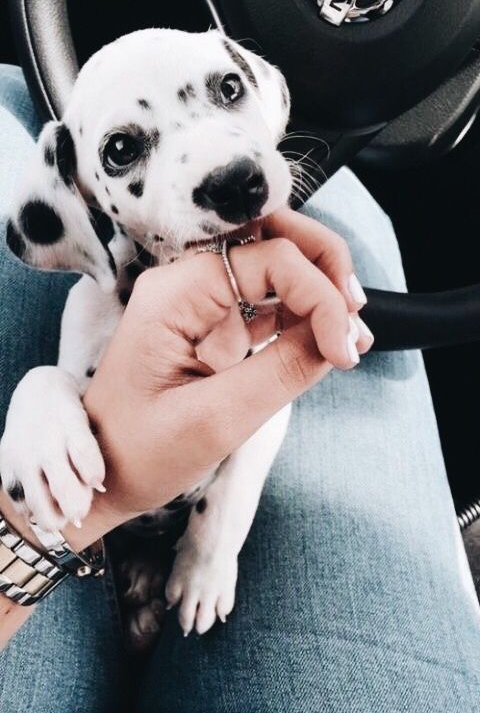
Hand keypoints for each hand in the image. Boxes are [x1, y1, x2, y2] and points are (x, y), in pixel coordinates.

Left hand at [77, 224, 372, 545]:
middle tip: (355, 313)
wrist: (102, 475)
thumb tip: (338, 340)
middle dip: (324, 265)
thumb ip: (281, 372)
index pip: (270, 259)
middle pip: (272, 237)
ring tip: (351, 335)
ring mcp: (202, 302)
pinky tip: (330, 341)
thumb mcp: (214, 420)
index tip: (345, 349)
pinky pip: (269, 301)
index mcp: (176, 294)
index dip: (319, 296)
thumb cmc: (139, 452)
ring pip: (276, 264)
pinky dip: (306, 315)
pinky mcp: (215, 325)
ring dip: (321, 289)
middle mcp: (189, 284)